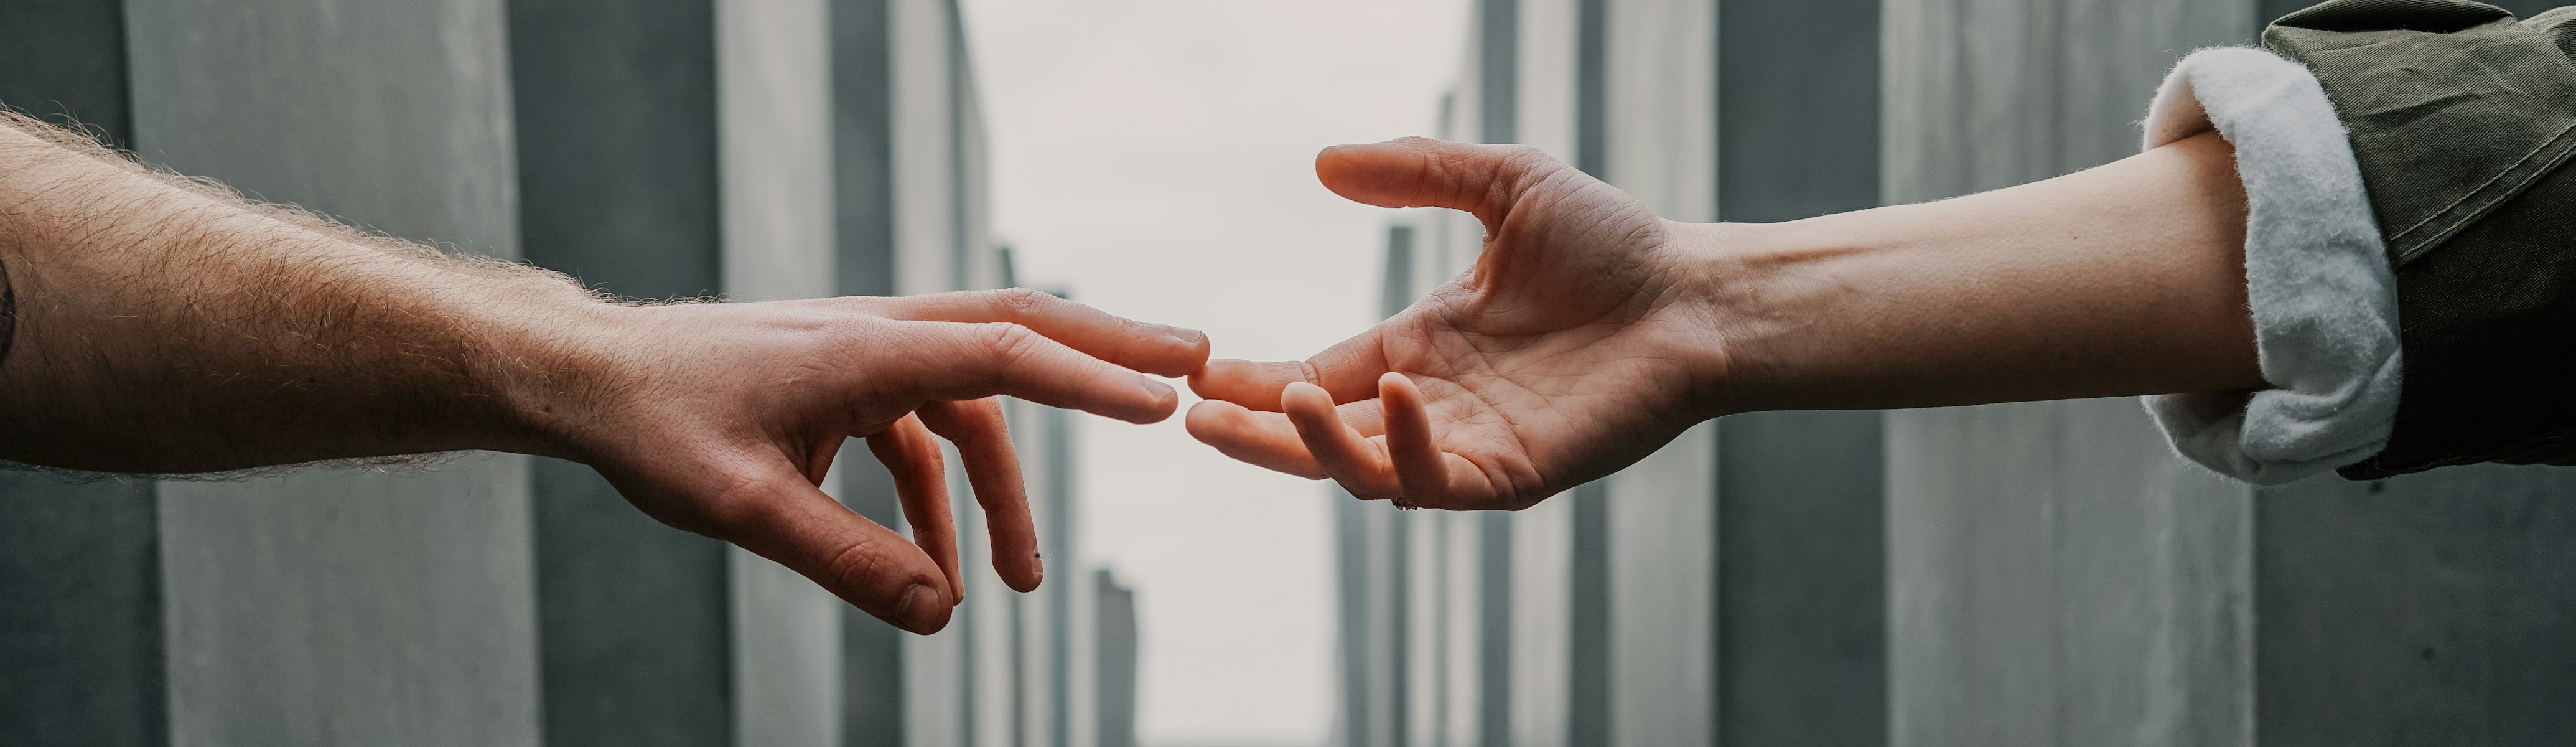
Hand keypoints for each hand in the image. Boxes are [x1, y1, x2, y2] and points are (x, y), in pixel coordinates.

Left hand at [537, 289, 1206, 632]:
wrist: (589, 380)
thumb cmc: (656, 428)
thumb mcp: (745, 509)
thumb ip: (848, 562)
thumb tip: (943, 613)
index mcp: (866, 348)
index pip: (1005, 354)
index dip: (1092, 377)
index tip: (1165, 400)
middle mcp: (880, 335)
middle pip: (1020, 331)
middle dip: (1109, 353)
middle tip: (1195, 363)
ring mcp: (866, 355)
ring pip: (975, 399)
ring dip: (1008, 488)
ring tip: (1027, 584)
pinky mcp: (846, 383)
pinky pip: (922, 435)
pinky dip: (941, 499)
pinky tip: (937, 572)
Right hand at [1186, 138, 1729, 509]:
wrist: (1699, 293)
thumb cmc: (1615, 244)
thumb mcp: (1504, 184)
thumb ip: (1416, 173)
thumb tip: (1323, 162)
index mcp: (1420, 347)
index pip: (1318, 375)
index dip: (1255, 382)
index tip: (1198, 373)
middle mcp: (1433, 404)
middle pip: (1320, 435)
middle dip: (1255, 433)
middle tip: (1196, 418)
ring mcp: (1470, 445)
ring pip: (1364, 471)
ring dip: (1313, 445)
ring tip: (1279, 402)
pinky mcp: (1513, 474)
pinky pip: (1438, 481)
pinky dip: (1406, 448)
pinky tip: (1394, 396)